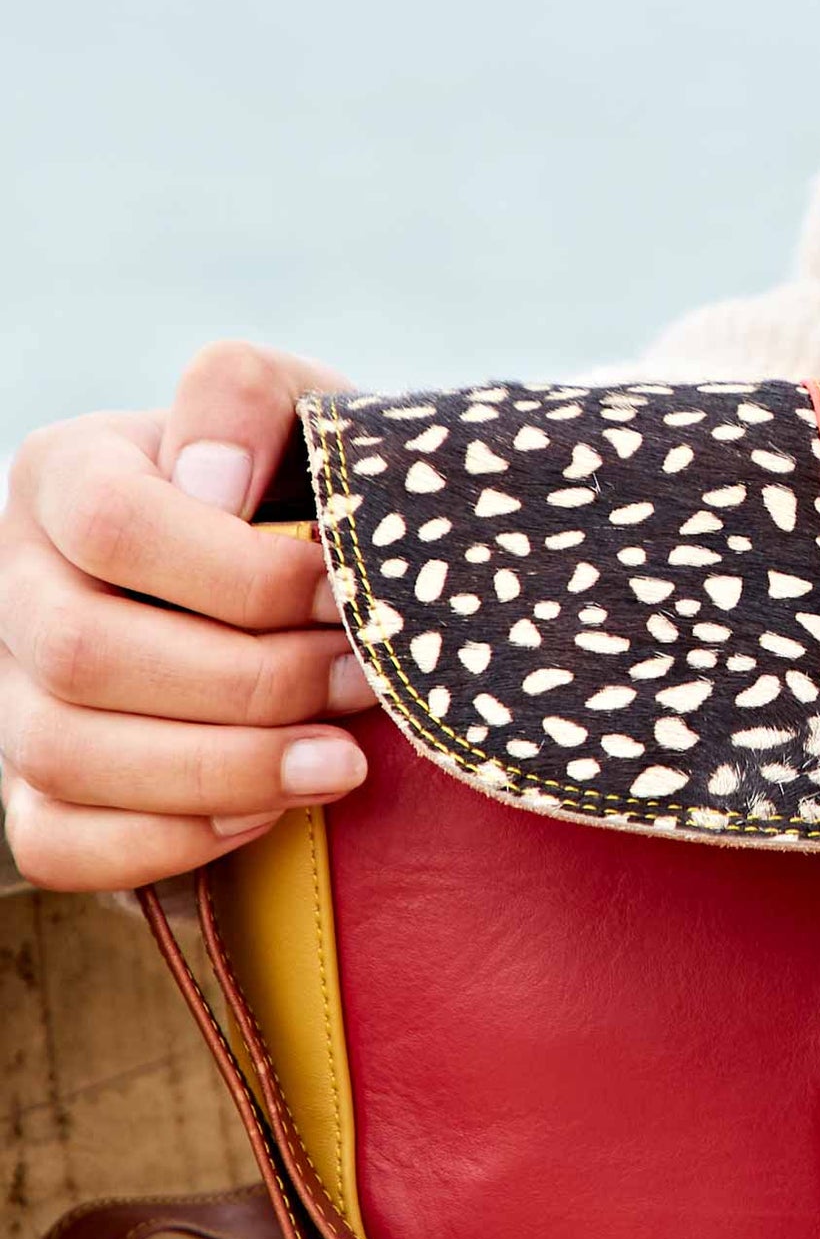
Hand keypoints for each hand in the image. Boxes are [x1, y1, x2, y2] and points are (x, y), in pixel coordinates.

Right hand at [0, 342, 373, 890]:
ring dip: (227, 768)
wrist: (329, 595)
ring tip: (343, 760)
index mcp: (67, 475)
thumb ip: (250, 395)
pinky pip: (59, 843)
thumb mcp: (304, 419)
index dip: (244, 575)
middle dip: (252, 682)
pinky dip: (172, 839)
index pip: (112, 526)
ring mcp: (16, 693)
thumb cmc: (316, 498)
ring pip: (67, 755)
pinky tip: (271, 811)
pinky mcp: (41, 790)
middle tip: (365, 684)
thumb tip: (206, 480)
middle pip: (86, 654)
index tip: (347, 594)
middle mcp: (18, 583)